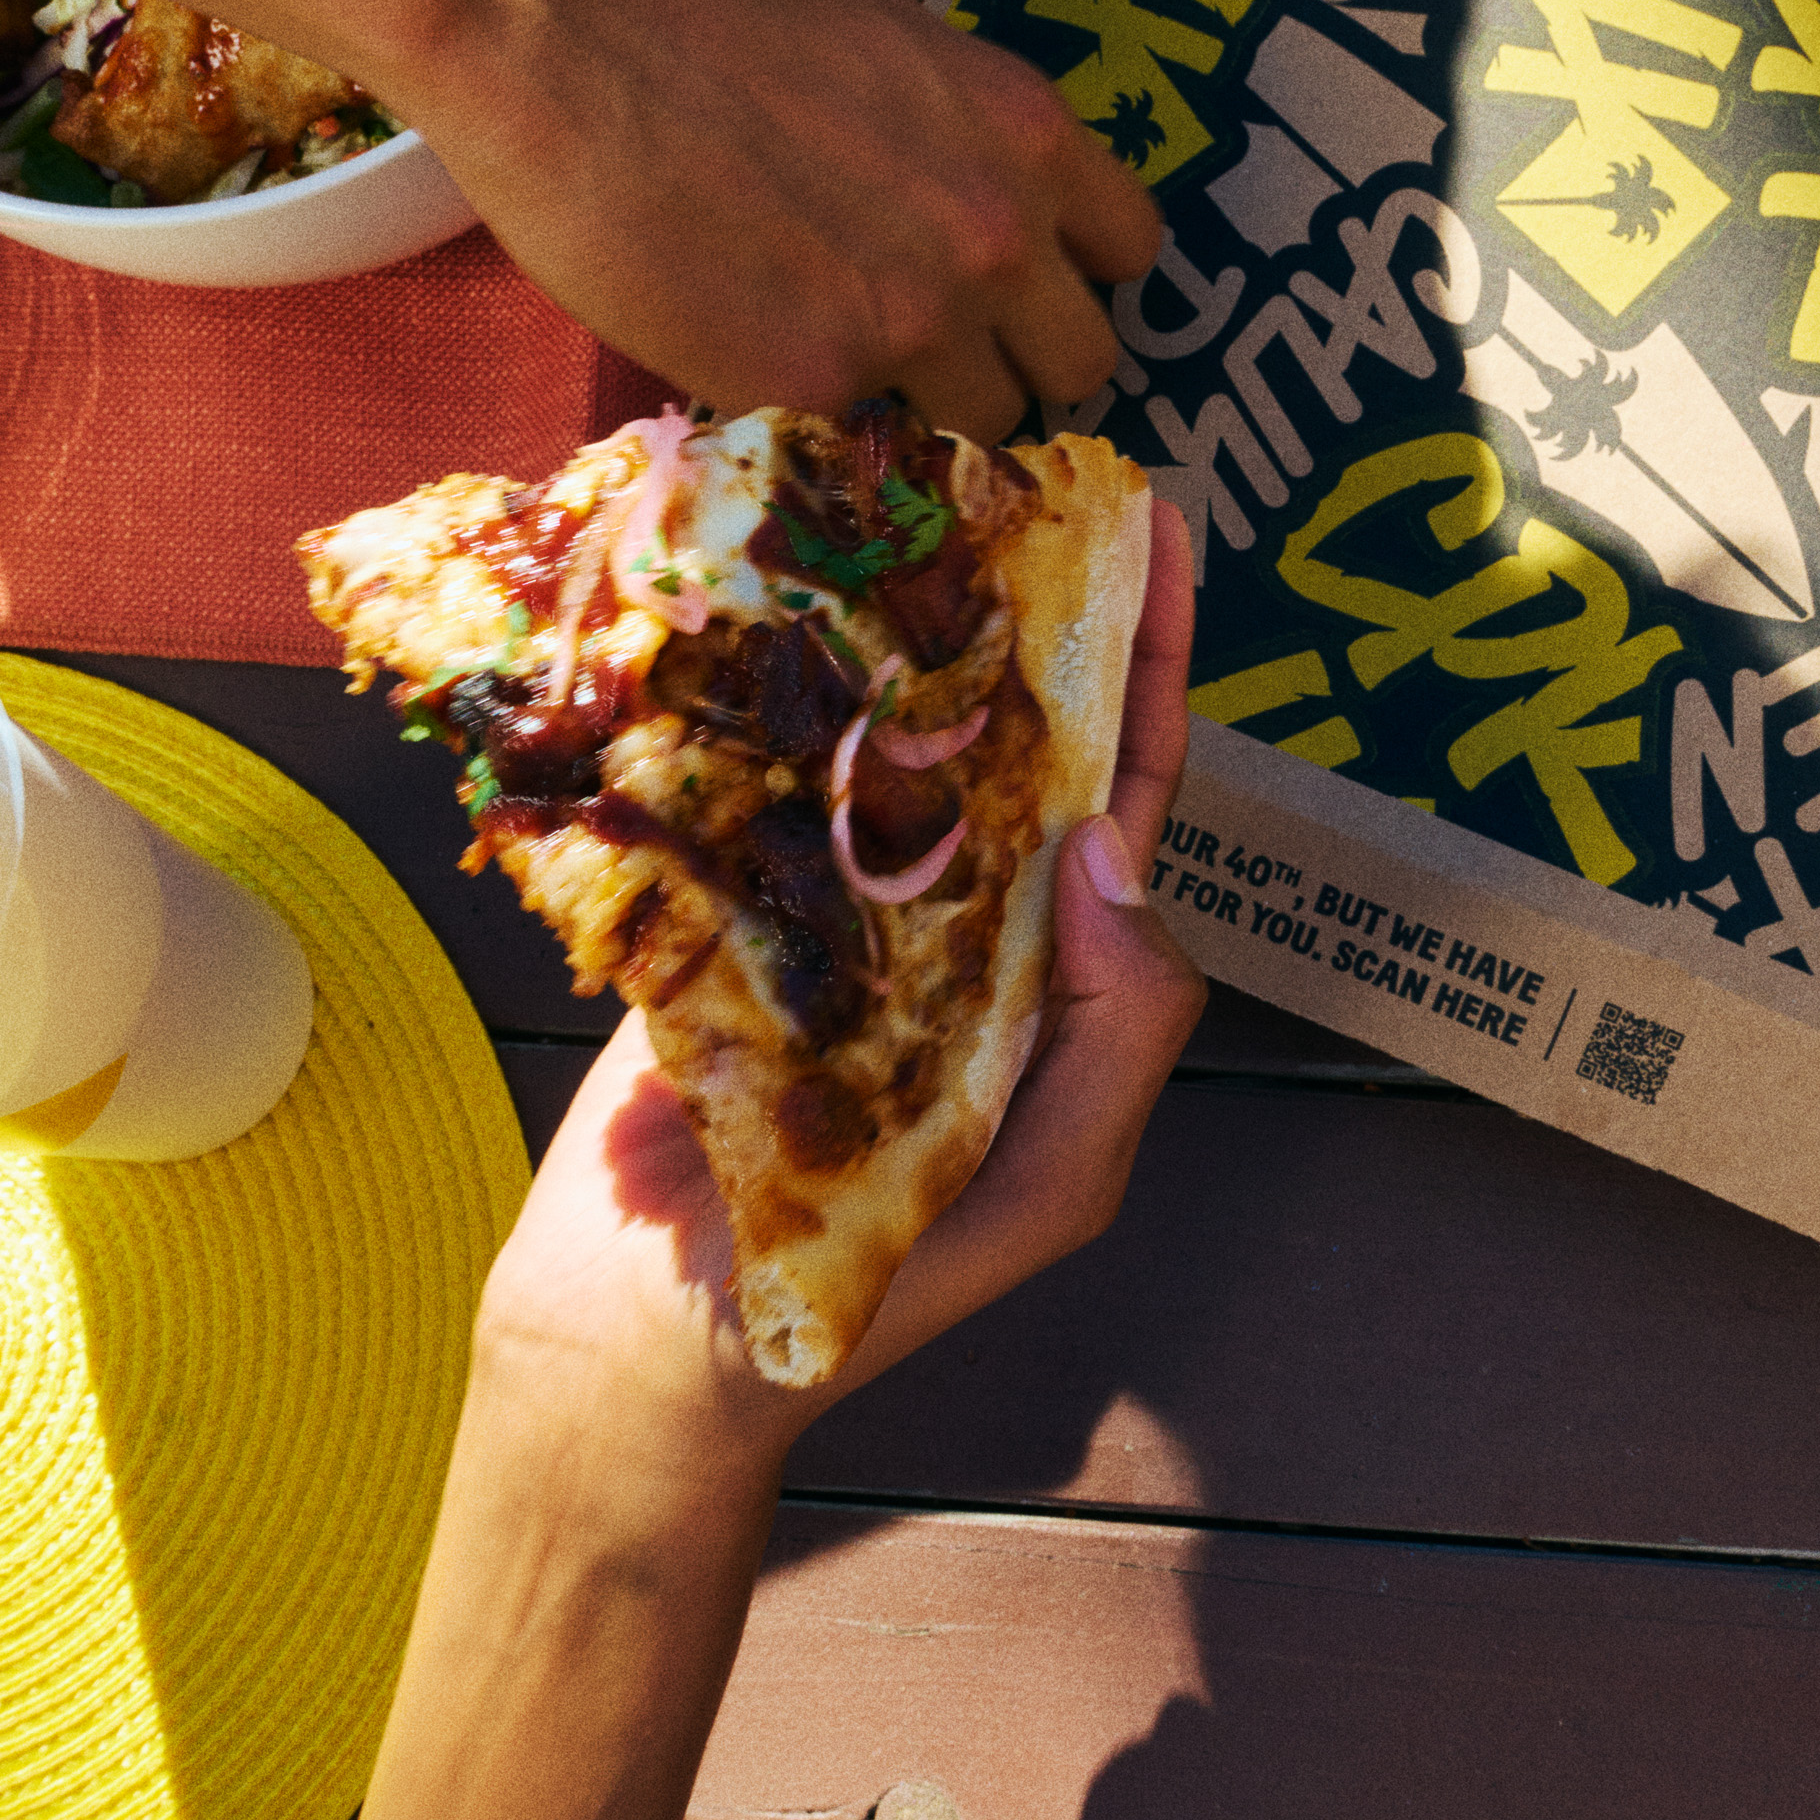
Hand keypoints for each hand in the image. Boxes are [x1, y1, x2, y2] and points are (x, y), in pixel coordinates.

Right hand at [387, 0, 1162, 441]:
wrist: (544, 14)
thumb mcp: (876, 25)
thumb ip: (947, 123)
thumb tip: (952, 178)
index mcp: (1024, 132)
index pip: (1128, 253)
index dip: (1069, 274)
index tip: (1018, 282)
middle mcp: (992, 238)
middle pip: (1079, 364)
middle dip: (1016, 359)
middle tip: (934, 343)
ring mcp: (905, 324)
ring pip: (979, 428)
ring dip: (926, 408)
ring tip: (836, 353)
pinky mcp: (800, 385)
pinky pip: (851, 438)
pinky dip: (815, 415)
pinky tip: (752, 352)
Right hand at [475, 504, 1202, 1466]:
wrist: (652, 1348)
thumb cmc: (870, 1291)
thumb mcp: (1050, 1186)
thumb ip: (1119, 1037)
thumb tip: (1120, 855)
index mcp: (1043, 972)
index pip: (1120, 795)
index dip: (1151, 671)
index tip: (1168, 544)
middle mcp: (950, 918)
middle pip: (1009, 733)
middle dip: (1035, 605)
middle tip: (1042, 472)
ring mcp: (828, 904)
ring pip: (881, 737)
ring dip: (898, 622)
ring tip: (912, 499)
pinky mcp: (711, 901)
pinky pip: (751, 778)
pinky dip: (762, 688)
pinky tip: (766, 595)